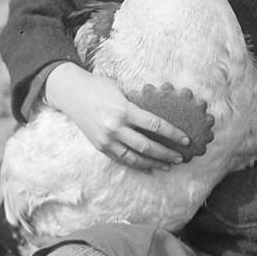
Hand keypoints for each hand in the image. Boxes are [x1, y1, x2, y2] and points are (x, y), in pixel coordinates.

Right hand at [44, 62, 190, 171]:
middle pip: (146, 145)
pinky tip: (149, 168)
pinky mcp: (100, 146)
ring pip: (134, 157)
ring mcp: (106, 140)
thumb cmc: (99, 86)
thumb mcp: (121, 90)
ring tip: (168, 166)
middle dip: (166, 153)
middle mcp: (115, 128)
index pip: (155, 125)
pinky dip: (137, 165)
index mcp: (124, 110)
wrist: (71, 93)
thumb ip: (138, 104)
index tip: (185, 139)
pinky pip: (121, 160)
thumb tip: (160, 112)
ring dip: (153, 163)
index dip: (172, 134)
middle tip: (180, 158)